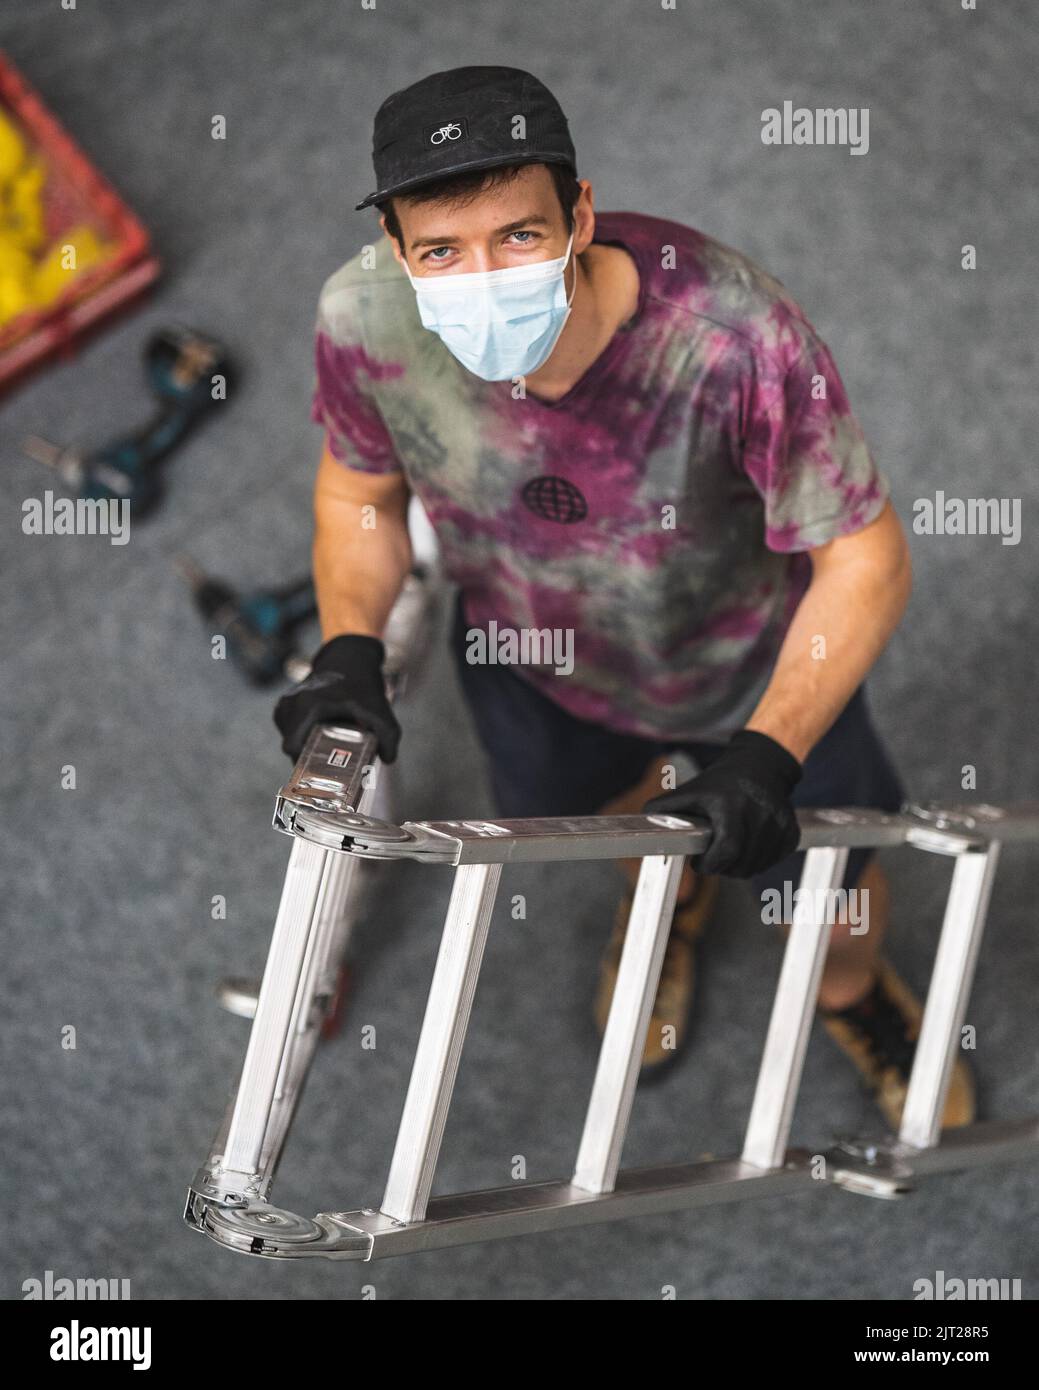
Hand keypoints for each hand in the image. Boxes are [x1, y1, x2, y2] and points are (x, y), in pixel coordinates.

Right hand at [273, 633, 401, 762]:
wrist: (348, 657)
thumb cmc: (361, 683)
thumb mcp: (379, 709)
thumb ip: (388, 736)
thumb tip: (387, 759)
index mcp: (307, 705)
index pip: (293, 747)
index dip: (306, 763)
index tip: (324, 768)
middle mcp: (291, 704)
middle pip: (293, 745)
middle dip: (311, 756)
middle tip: (331, 761)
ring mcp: (285, 703)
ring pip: (290, 738)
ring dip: (307, 745)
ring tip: (328, 744)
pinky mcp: (286, 704)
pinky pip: (289, 729)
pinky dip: (303, 735)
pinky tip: (321, 733)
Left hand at [641, 729, 802, 876]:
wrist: (761, 765)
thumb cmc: (720, 782)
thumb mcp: (691, 790)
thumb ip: (665, 808)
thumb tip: (643, 822)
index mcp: (731, 806)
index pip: (726, 851)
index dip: (710, 865)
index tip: (700, 864)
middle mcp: (759, 814)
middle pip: (740, 865)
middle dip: (722, 868)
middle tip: (712, 859)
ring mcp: (778, 823)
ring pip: (757, 866)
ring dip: (739, 867)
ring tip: (728, 852)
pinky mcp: (791, 831)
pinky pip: (773, 860)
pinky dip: (759, 861)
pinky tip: (748, 847)